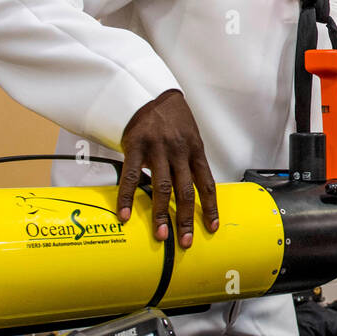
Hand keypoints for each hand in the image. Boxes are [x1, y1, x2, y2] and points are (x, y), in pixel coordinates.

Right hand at [117, 89, 218, 247]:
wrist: (152, 94)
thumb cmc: (174, 120)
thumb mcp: (190, 138)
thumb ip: (191, 163)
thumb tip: (194, 192)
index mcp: (195, 151)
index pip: (206, 184)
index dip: (210, 207)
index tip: (212, 227)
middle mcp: (179, 152)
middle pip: (185, 191)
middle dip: (186, 218)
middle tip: (185, 241)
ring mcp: (157, 150)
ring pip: (161, 187)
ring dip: (161, 214)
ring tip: (160, 235)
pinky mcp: (136, 147)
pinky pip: (131, 176)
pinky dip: (127, 197)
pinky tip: (125, 214)